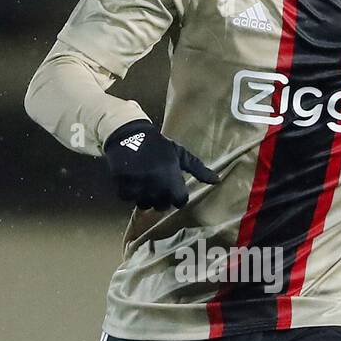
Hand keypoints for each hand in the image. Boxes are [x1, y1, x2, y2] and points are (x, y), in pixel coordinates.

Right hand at [103, 120, 219, 209]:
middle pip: (162, 206)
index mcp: (172, 181)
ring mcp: (138, 189)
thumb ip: (198, 169)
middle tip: (157, 183)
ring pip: (144, 204)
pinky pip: (128, 198)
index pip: (180, 202)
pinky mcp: (122, 187)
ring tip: (144, 182)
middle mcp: (156, 188)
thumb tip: (217, 181)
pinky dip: (129, 191)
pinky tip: (132, 179)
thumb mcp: (180, 154)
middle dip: (161, 197)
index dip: (176, 195)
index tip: (172, 186)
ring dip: (145, 196)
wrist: (129, 134)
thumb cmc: (159, 145)